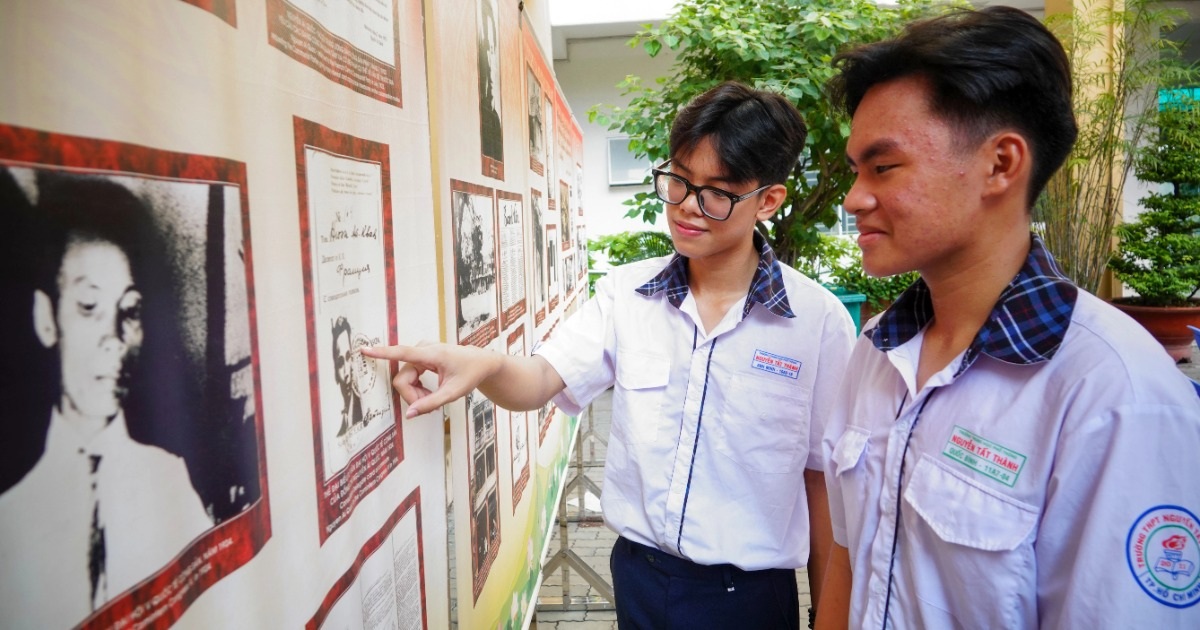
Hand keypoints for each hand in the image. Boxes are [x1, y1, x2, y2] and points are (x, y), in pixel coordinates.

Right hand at [360, 343, 498, 417]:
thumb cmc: (470, 374)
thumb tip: (410, 415)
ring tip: (433, 399)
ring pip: (405, 379)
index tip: (364, 350)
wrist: (481, 362)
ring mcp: (420, 353)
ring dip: (416, 393)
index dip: (381, 353)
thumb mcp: (453, 393)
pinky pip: (409, 376)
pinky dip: (417, 388)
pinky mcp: (420, 357)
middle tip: (430, 405)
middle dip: (413, 396)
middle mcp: (422, 350)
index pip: (401, 353)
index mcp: (431, 354)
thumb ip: (431, 404)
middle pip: (402, 379)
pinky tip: (429, 392)